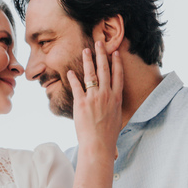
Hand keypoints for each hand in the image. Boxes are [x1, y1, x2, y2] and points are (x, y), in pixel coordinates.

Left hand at [67, 41, 122, 159]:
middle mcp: (106, 95)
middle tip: (99, 43)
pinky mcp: (81, 103)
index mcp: (116, 98)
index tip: (115, 52)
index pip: (118, 75)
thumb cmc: (108, 136)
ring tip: (85, 50)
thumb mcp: (116, 118)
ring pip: (91, 74)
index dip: (116, 62)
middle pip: (105, 69)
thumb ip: (113, 107)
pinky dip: (73, 78)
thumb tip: (112, 104)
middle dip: (102, 54)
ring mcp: (94, 98)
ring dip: (88, 60)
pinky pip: (76, 86)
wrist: (98, 144)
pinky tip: (69, 71)